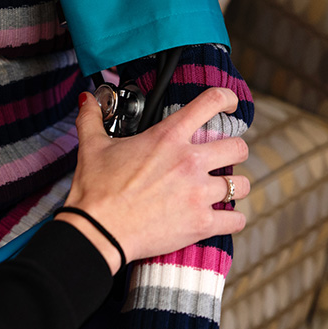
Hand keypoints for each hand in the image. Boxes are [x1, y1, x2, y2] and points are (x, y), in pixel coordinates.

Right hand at [58, 88, 250, 272]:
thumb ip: (92, 118)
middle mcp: (189, 161)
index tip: (228, 103)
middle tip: (221, 158)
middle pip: (238, 147)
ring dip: (233, 186)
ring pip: (241, 185)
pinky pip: (236, 219)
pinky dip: (231, 219)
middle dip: (233, 151)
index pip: (210, 103)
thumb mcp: (92, 146)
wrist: (98, 230)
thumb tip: (87, 100)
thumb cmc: (96, 189)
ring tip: (221, 190)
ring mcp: (198, 193)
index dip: (225, 98)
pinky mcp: (201, 224)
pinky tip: (222, 217)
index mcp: (168, 137)